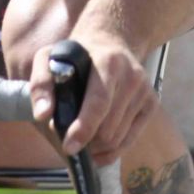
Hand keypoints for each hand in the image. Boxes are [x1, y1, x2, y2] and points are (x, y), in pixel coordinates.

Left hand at [29, 27, 156, 165]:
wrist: (112, 41)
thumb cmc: (77, 54)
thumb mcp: (50, 57)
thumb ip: (41, 83)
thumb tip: (42, 115)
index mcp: (109, 63)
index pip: (99, 102)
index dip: (84, 128)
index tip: (68, 147)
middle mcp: (132, 77)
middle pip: (108, 128)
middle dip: (85, 140)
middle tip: (67, 137)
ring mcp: (145, 92)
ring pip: (117, 138)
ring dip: (96, 147)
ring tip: (80, 139)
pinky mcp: (151, 104)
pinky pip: (129, 141)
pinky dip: (110, 152)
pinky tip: (95, 150)